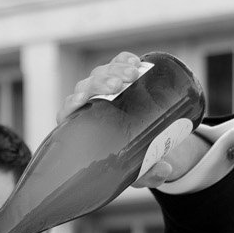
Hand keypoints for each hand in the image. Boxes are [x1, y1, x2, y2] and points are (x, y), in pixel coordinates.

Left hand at [58, 51, 207, 187]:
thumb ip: (149, 172)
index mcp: (82, 127)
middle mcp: (88, 103)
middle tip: (119, 85)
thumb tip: (164, 170)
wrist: (146, 140)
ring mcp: (102, 88)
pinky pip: (117, 64)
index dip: (71, 104)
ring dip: (114, 70)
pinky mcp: (119, 76)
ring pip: (101, 73)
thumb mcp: (139, 170)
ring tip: (134, 74)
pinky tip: (135, 62)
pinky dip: (123, 60)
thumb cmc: (131, 160)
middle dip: (100, 82)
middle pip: (86, 87)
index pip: (68, 111)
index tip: (80, 102)